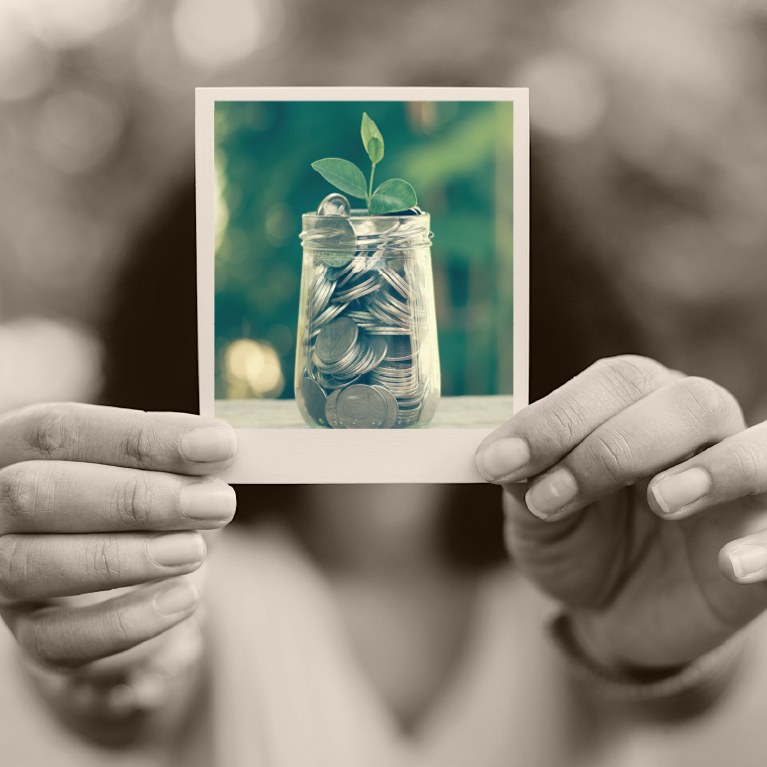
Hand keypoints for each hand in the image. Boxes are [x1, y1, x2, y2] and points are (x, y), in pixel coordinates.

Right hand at [0, 403, 236, 669]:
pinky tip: (183, 598)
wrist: (122, 566)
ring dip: (126, 557)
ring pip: (34, 565)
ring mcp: (0, 569)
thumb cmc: (138, 497)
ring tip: (196, 550)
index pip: (60, 430)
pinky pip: (55, 638)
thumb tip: (220, 450)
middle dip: (135, 499)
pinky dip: (125, 622)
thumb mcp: (156, 468)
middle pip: (37, 494)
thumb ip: (179, 458)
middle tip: (217, 502)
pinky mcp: (26, 629)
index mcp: (17, 446)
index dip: (143, 437)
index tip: (218, 444)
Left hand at [475, 356, 766, 670]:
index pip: (612, 382)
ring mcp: (740, 484)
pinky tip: (729, 564)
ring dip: (712, 469)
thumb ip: (526, 481)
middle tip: (549, 500)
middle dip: (609, 448)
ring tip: (660, 500)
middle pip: (683, 402)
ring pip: (757, 447)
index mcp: (636, 403)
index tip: (498, 463)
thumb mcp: (538, 515)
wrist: (615, 610)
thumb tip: (504, 458)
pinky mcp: (764, 539)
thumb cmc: (579, 542)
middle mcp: (696, 428)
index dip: (555, 419)